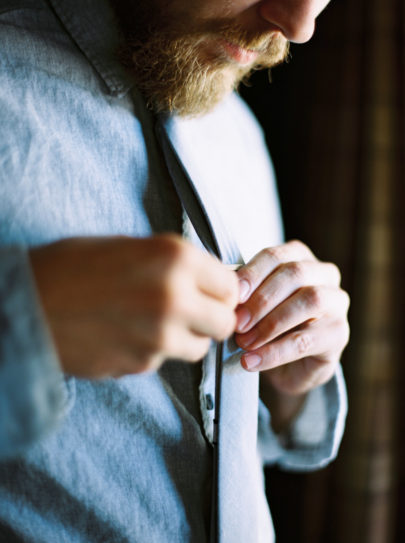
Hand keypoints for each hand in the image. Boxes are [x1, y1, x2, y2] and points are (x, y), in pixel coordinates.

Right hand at [30, 234, 238, 377]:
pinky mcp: (140, 365)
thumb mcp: (129, 246)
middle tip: (193, 312)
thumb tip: (209, 279)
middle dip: (212, 318)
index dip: (222, 290)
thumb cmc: (71, 267)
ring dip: (185, 338)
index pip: (231, 285)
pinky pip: (164, 360)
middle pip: (225, 322)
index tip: (213, 294)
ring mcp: (159, 337)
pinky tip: (126, 335)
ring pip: (199, 347)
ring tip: (154, 323)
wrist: (25, 304)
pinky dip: (153, 352)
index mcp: (174, 257)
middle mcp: (174, 297)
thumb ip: (174, 263)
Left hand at [234, 240, 349, 396]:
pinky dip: (274, 352)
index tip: (234, 294)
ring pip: (309, 301)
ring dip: (271, 323)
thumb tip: (226, 293)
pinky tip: (252, 361)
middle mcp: (324, 274)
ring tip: (244, 342)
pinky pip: (306, 341)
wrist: (287, 365)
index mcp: (300, 258)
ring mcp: (337, 303)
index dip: (253, 273)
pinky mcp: (339, 334)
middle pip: (295, 274)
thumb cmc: (268, 324)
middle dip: (262, 299)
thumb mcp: (253, 304)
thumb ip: (245, 294)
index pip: (276, 256)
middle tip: (237, 322)